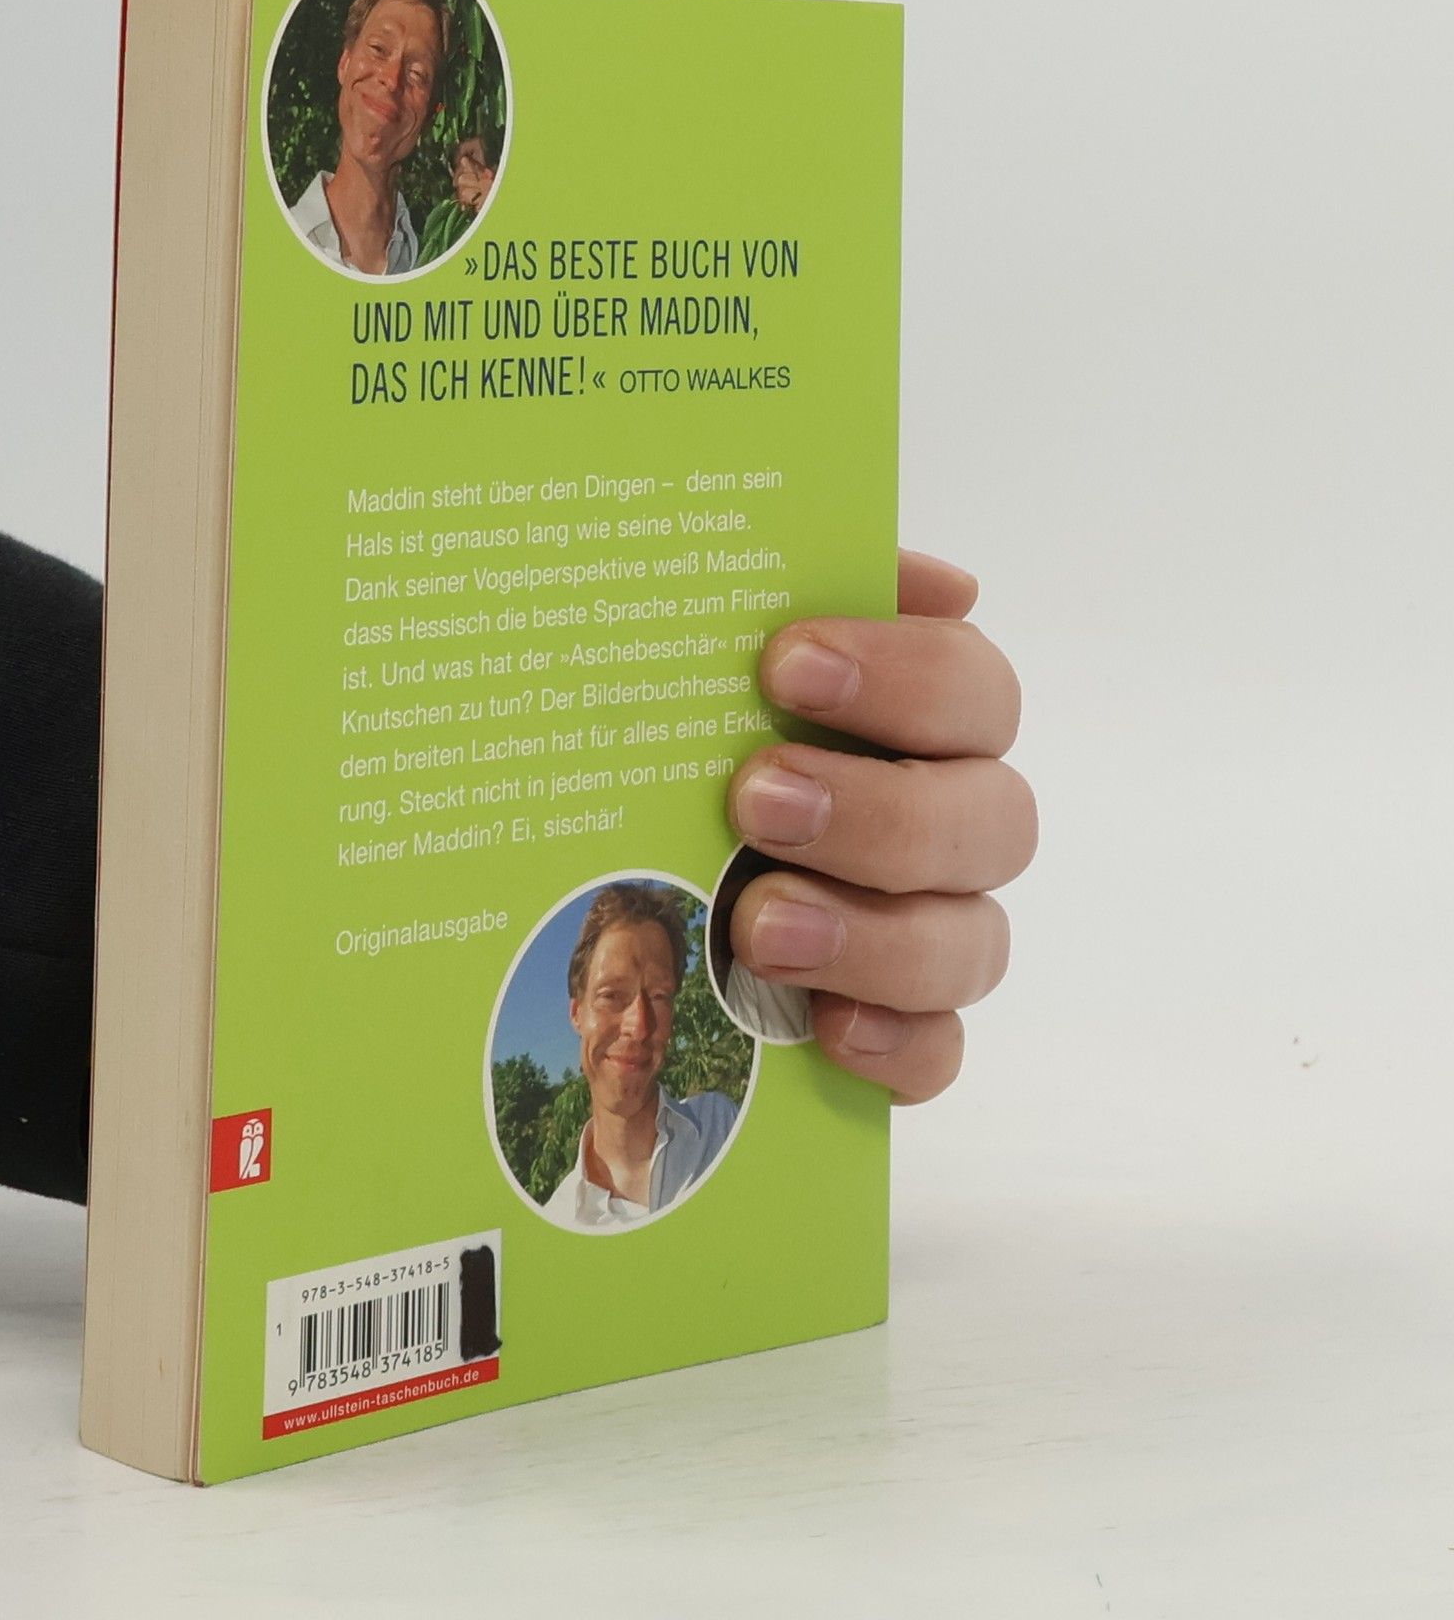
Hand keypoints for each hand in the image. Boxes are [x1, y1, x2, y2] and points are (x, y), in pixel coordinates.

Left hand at [723, 549, 1035, 1101]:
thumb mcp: (702, 659)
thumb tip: (902, 568)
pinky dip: (899, 1046)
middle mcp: (949, 821)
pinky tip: (829, 1032)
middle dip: (878, 811)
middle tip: (755, 798)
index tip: (785, 662)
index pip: (969, 684)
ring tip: (758, 926)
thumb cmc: (686, 742)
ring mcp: (935, 929)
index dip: (901, 671)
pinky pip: (942, 1051)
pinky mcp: (902, 1026)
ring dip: (873, 934)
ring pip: (972, 942)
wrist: (630, 889)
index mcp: (920, 721)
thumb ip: (768, 591)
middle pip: (990, 817)